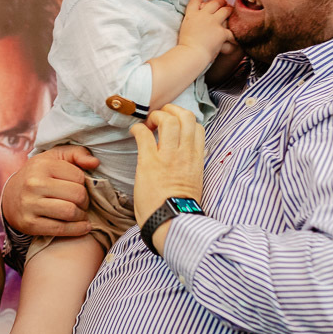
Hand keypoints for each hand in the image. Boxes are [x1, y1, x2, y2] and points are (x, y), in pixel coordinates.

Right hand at [1, 146, 98, 236]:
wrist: (10, 197)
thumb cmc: (38, 174)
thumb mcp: (55, 157)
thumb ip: (77, 154)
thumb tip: (95, 162)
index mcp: (42, 165)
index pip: (79, 176)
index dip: (84, 183)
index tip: (80, 187)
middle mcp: (34, 184)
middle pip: (77, 195)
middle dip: (85, 201)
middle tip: (82, 203)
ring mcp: (30, 205)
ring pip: (70, 212)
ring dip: (82, 216)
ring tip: (80, 213)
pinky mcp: (30, 224)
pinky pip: (61, 229)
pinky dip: (77, 230)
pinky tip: (84, 227)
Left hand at [130, 105, 204, 226]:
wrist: (171, 223)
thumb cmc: (179, 208)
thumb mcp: (194, 183)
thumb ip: (192, 166)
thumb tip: (192, 156)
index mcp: (197, 160)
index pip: (199, 128)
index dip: (186, 120)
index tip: (175, 124)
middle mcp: (185, 154)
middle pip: (186, 117)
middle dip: (172, 110)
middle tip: (160, 116)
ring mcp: (168, 157)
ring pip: (169, 120)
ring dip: (156, 116)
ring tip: (148, 123)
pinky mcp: (149, 162)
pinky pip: (144, 135)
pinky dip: (137, 128)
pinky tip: (134, 132)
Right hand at [179, 0, 233, 60]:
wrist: (191, 54)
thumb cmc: (185, 46)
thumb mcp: (184, 29)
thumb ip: (191, 22)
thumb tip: (195, 24)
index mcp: (191, 15)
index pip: (195, 0)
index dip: (200, 1)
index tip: (203, 4)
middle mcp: (203, 16)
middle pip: (214, 3)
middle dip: (220, 2)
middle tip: (223, 3)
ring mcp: (213, 23)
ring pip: (226, 11)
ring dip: (229, 10)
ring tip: (231, 12)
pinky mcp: (222, 32)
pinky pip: (231, 32)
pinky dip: (233, 36)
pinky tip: (234, 40)